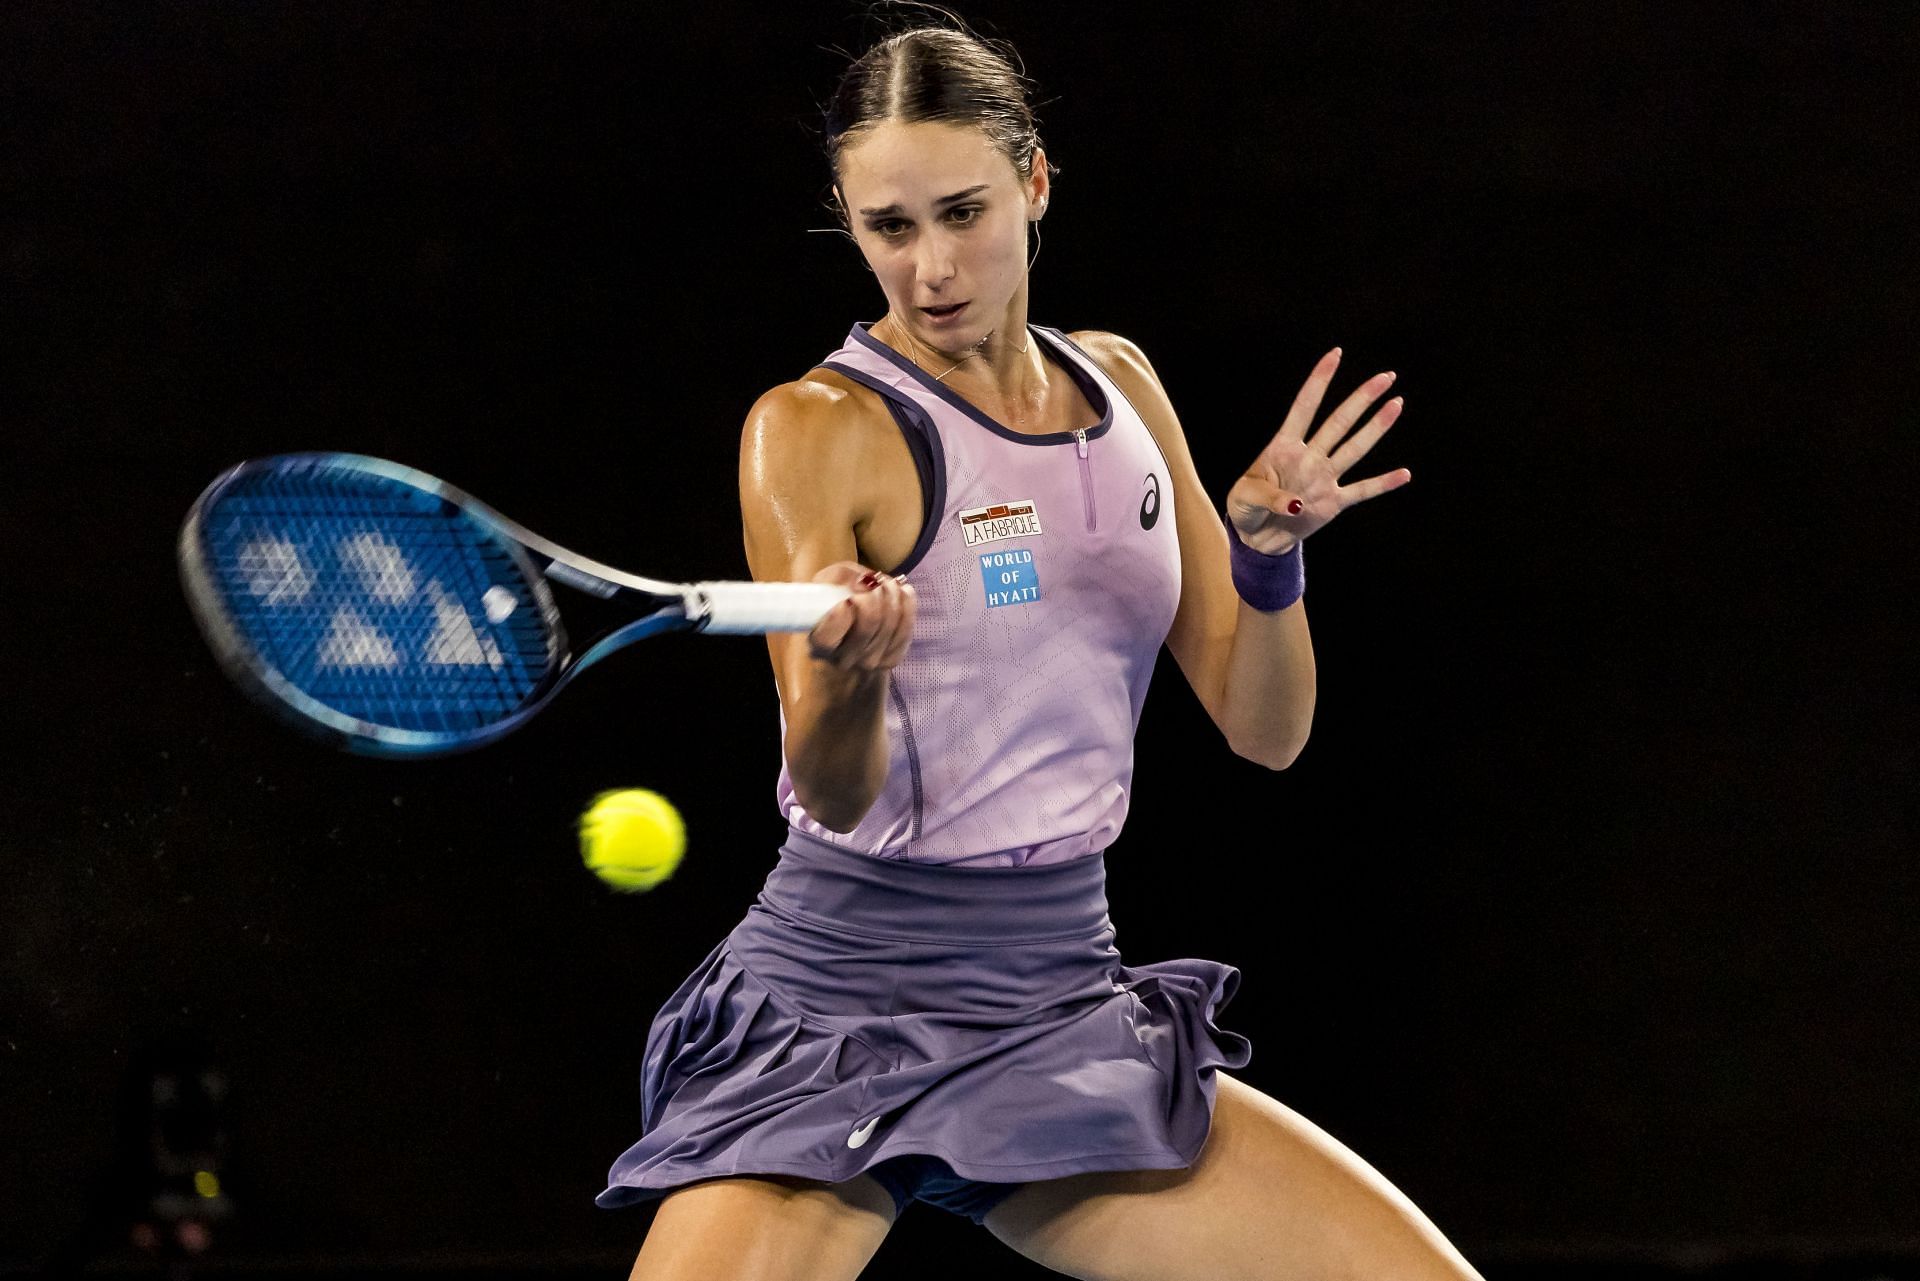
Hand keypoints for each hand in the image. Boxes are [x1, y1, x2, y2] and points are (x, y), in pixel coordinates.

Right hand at [805, 562, 915, 672]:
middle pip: (870, 620)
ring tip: (885, 584)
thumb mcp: (825, 585)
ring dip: (892, 593)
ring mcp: (869, 663)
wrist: (846, 640)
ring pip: (891, 620)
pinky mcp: (892, 660)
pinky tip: (900, 593)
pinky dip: (906, 603)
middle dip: (875, 593)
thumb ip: (839, 577)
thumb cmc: (831, 605)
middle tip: (873, 582)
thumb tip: (866, 581)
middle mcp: (844, 660)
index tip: (849, 597)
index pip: (834, 630)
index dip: (846, 607)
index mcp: (819, 646)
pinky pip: (906, 626)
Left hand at [1225, 348, 1409, 551]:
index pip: (1305, 406)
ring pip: (1354, 449)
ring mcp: (1324, 478)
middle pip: (1339, 422)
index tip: (1335, 355)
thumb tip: (1296, 504)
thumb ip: (1268, 497)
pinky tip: (1404, 474)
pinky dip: (1383, 484)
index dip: (1319, 380)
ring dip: (1376, 428)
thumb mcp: (1243, 498)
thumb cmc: (1244, 509)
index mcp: (1283, 446)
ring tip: (1396, 404)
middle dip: (1362, 398)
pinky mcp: (1333, 503)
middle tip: (1387, 376)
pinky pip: (1362, 491)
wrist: (1256, 538)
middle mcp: (1309, 457)